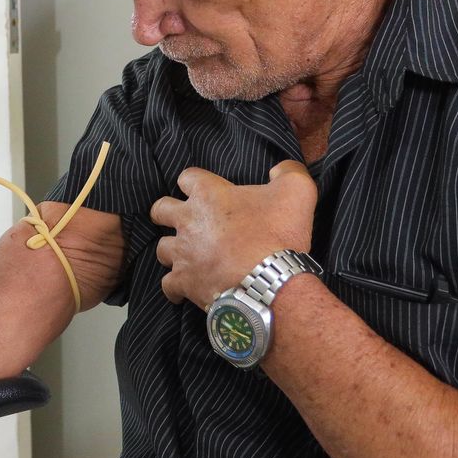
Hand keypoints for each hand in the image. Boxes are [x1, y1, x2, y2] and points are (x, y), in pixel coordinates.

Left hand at [151, 160, 316, 307]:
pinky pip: (168, 284)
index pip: (187, 177)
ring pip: (162, 248)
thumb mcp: (297, 191)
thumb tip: (280, 169)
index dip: (194, 182)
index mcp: (208, 195)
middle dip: (167, 213)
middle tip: (183, 219)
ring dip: (173, 250)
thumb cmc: (279, 234)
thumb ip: (288, 172)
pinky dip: (175, 286)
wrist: (270, 282)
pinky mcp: (183, 282)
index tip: (202, 189)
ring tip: (187, 255)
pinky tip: (183, 288)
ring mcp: (183, 253)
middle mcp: (188, 221)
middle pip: (160, 209)